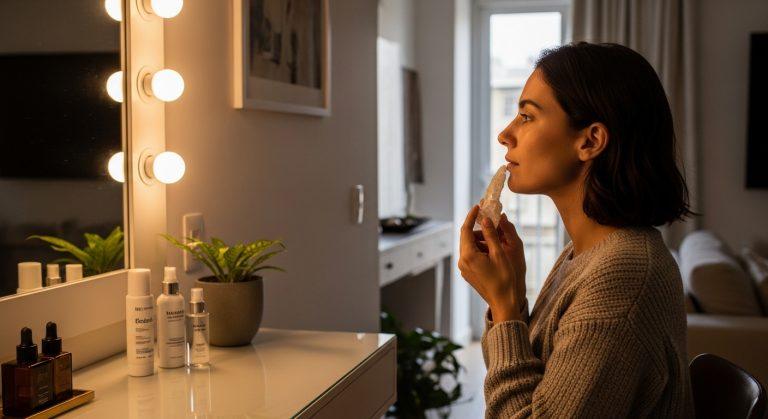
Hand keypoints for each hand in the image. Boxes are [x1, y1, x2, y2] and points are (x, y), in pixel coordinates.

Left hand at [458, 205, 526, 321]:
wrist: (503, 302)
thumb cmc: (504, 278)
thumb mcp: (499, 254)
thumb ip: (491, 235)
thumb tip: (485, 219)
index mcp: (468, 255)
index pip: (466, 230)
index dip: (472, 217)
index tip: (478, 207)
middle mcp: (462, 262)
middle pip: (466, 238)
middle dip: (477, 227)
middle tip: (489, 219)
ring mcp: (464, 269)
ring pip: (469, 247)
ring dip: (480, 239)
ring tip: (495, 236)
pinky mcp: (468, 273)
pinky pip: (471, 256)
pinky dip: (479, 249)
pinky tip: (491, 248)